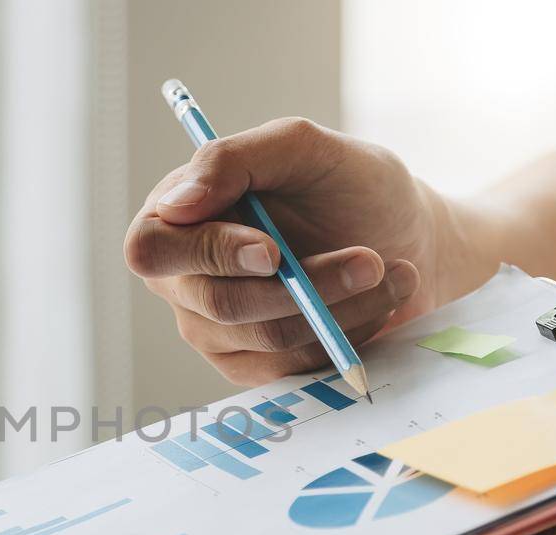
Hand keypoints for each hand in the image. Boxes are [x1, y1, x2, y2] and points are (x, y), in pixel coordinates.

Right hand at [124, 117, 463, 384]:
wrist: (403, 238)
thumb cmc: (348, 184)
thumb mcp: (301, 147)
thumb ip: (234, 159)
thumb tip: (175, 205)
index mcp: (175, 216)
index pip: (152, 249)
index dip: (208, 255)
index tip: (273, 252)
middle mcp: (183, 278)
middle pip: (216, 303)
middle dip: (302, 286)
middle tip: (368, 261)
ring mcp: (214, 328)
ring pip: (262, 336)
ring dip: (335, 307)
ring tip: (385, 271)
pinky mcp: (253, 365)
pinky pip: (289, 365)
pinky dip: (339, 334)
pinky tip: (370, 301)